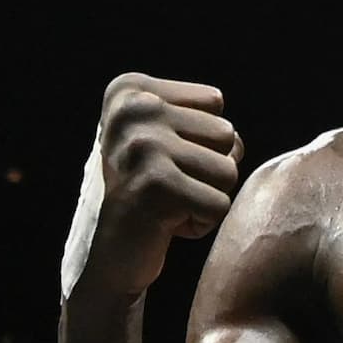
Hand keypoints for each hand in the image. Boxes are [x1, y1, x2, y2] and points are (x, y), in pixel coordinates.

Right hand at [77, 74, 243, 300]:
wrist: (105, 252)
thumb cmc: (144, 194)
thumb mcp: (166, 141)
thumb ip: (206, 125)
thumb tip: (237, 142)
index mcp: (130, 89)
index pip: (215, 103)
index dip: (201, 141)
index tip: (160, 161)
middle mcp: (133, 109)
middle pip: (226, 135)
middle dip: (207, 171)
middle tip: (166, 188)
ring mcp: (143, 145)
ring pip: (228, 171)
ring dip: (205, 198)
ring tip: (167, 205)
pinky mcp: (156, 185)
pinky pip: (220, 205)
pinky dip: (201, 224)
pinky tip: (166, 225)